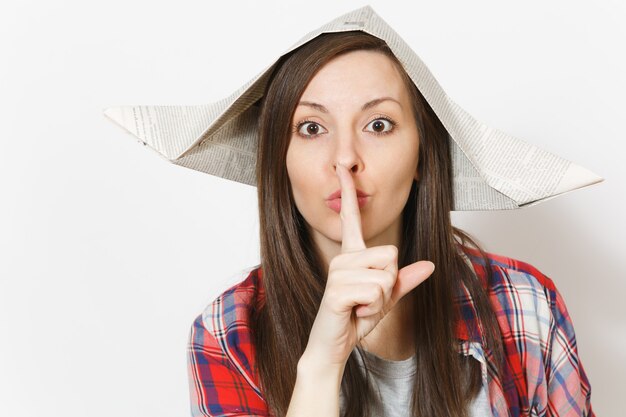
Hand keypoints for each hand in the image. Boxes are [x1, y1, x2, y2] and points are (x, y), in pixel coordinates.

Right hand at [303, 163, 434, 368]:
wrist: (332, 347)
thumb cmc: (353, 319)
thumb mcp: (385, 300)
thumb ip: (404, 281)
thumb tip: (430, 264)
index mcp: (352, 256)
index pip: (351, 219)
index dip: (349, 193)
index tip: (343, 169)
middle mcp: (343, 259)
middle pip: (391, 254)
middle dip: (390, 283)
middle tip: (369, 299)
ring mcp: (338, 273)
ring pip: (386, 276)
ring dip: (382, 299)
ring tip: (360, 307)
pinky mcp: (336, 290)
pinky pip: (376, 291)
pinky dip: (373, 309)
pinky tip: (355, 313)